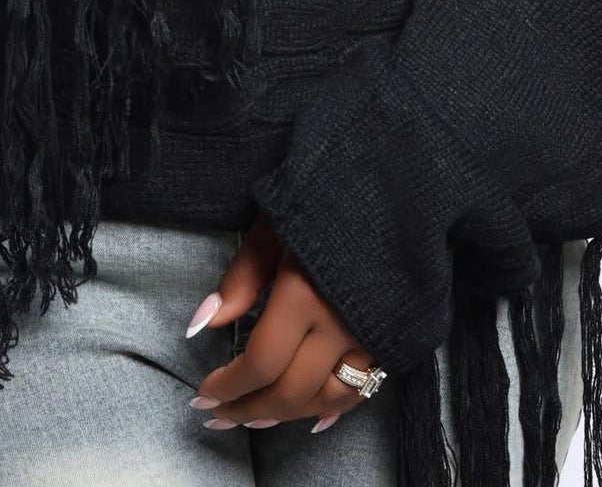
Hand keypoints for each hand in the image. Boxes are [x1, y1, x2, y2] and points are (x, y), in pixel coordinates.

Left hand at [186, 213, 379, 432]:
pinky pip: (366, 388)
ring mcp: (373, 334)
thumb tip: (202, 324)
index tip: (203, 396)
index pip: (260, 362)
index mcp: (304, 294)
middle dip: (250, 410)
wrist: (399, 183)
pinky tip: (313, 417)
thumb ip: (241, 278)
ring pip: (328, 399)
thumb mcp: (275, 225)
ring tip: (256, 417)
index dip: (228, 387)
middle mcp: (341, 324)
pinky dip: (336, 408)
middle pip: (292, 391)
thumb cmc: (326, 195)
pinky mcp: (395, 336)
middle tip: (220, 417)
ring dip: (289, 415)